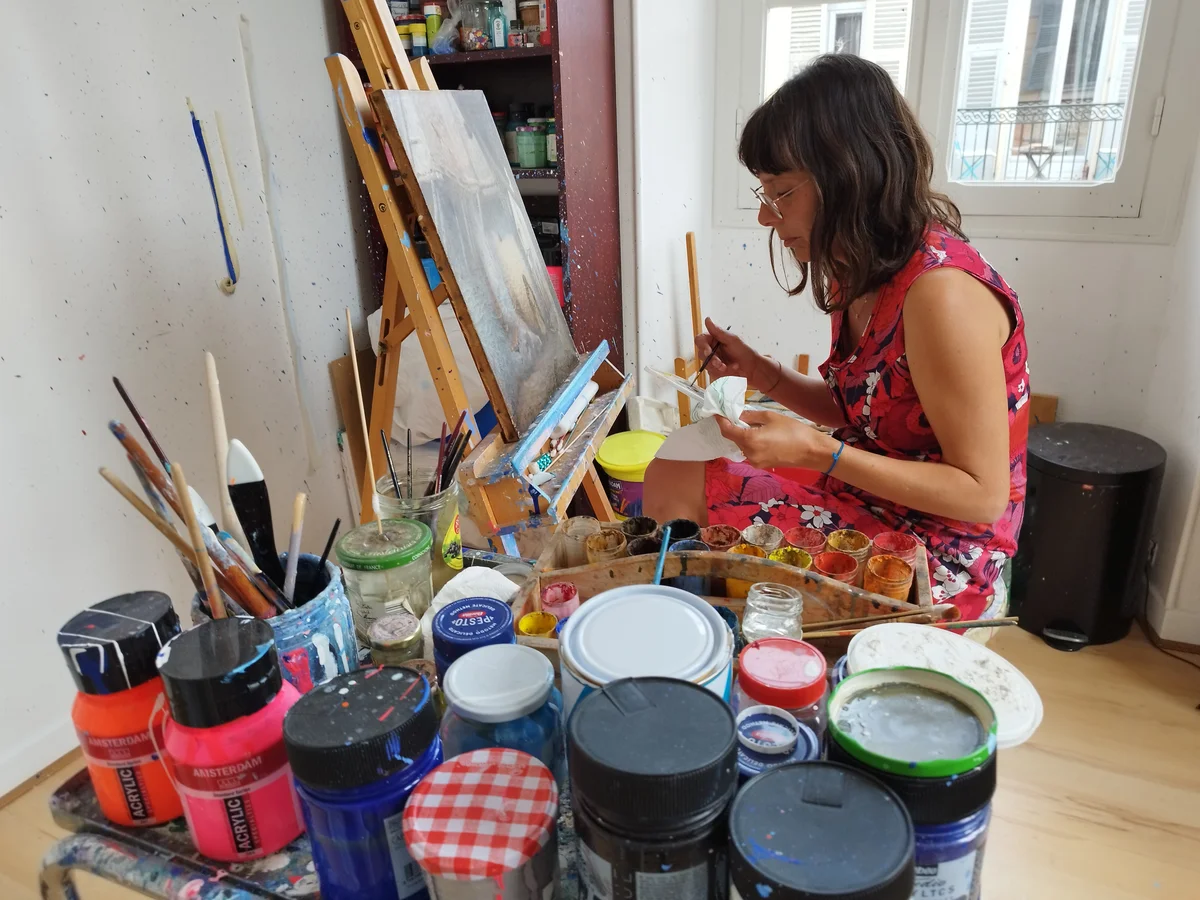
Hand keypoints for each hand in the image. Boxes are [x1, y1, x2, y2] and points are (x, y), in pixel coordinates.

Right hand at [695, 319, 776, 391]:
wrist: (752, 368)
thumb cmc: (744, 351)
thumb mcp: (732, 340)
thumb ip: (718, 331)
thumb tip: (707, 319)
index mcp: (713, 339)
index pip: (700, 340)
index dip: (702, 346)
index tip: (708, 352)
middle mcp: (711, 349)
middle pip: (701, 355)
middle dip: (712, 361)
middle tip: (722, 364)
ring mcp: (712, 361)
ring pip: (707, 366)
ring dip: (719, 368)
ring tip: (733, 367)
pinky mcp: (715, 371)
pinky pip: (713, 374)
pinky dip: (723, 374)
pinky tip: (732, 370)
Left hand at [715, 410, 839, 470]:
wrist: (812, 451)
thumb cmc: (794, 431)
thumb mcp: (771, 417)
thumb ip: (751, 416)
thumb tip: (739, 415)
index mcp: (750, 440)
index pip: (727, 430)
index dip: (721, 421)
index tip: (718, 412)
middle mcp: (749, 453)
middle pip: (733, 438)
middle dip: (732, 427)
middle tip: (735, 414)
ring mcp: (755, 462)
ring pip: (741, 445)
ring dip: (742, 435)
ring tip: (750, 424)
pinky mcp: (761, 465)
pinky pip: (750, 452)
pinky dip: (750, 442)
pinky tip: (758, 434)